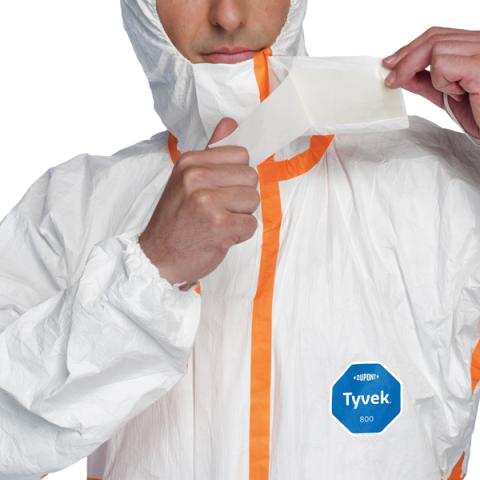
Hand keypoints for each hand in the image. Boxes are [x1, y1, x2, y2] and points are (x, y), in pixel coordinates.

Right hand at [139, 118, 259, 286]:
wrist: (157, 258)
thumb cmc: (175, 222)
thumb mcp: (185, 180)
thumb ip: (211, 152)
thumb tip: (230, 123)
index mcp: (190, 162)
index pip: (241, 155)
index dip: (235, 176)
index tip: (218, 190)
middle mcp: (197, 177)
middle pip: (251, 177)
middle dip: (240, 197)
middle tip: (217, 210)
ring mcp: (208, 201)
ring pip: (254, 200)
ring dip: (240, 216)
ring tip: (217, 223)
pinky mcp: (220, 225)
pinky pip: (251, 224)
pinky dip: (239, 234)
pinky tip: (219, 236)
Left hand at [382, 26, 479, 138]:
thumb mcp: (447, 96)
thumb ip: (426, 82)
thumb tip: (400, 75)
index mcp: (474, 46)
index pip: (438, 35)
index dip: (411, 48)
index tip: (391, 64)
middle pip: (434, 39)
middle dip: (406, 60)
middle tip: (391, 80)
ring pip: (436, 49)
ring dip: (433, 77)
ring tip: (451, 93)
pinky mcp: (479, 65)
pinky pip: (444, 64)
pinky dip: (443, 82)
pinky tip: (460, 94)